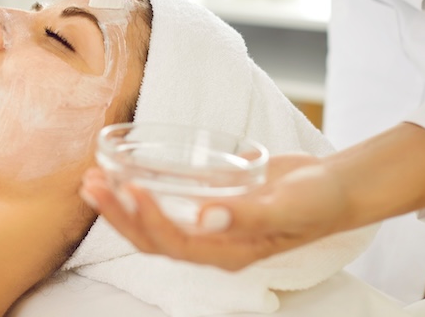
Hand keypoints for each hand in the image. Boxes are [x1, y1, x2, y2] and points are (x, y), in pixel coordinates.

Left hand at [79, 154, 350, 270]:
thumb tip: (206, 219)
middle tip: (90, 184)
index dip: (147, 220)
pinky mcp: (208, 204)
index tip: (129, 188)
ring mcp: (208, 226)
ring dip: (121, 204)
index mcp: (228, 252)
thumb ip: (249, 216)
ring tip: (94, 179)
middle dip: (118, 214)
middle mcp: (212, 244)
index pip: (174, 243)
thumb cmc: (317, 201)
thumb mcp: (288, 207)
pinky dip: (142, 190)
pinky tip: (124, 172)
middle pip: (152, 238)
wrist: (334, 188)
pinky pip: (167, 204)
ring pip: (153, 222)